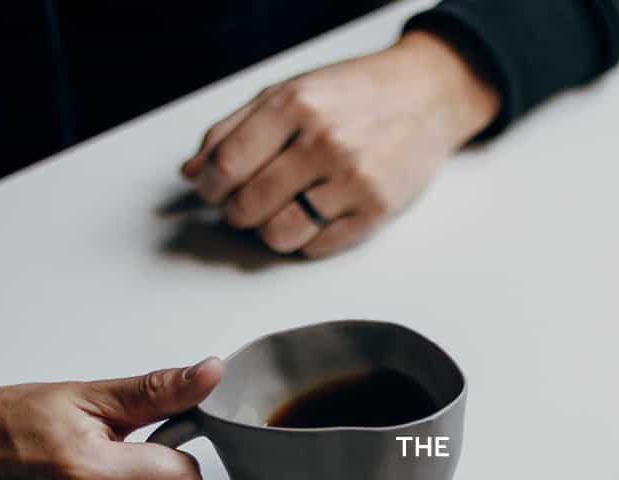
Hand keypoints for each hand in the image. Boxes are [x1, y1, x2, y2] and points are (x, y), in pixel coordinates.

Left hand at [181, 30, 500, 257]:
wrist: (426, 96)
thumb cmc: (354, 95)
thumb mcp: (289, 91)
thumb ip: (234, 128)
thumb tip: (192, 172)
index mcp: (295, 105)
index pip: (228, 165)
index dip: (211, 188)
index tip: (212, 192)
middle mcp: (324, 142)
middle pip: (249, 206)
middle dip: (236, 214)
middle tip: (243, 207)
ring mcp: (353, 179)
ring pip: (281, 234)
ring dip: (268, 233)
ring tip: (277, 215)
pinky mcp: (376, 210)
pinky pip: (319, 247)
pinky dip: (305, 241)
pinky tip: (312, 218)